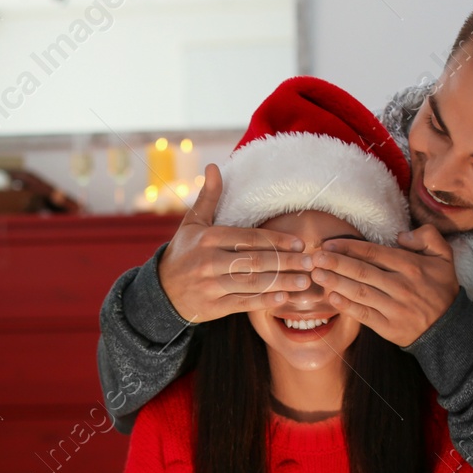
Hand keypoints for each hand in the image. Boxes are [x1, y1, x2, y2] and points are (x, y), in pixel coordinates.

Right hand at [155, 163, 315, 324]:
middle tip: (310, 263)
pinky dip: (263, 300)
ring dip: (281, 282)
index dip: (277, 241)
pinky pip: (242, 303)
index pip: (249, 238)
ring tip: (304, 282)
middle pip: (255, 261)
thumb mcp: (193, 223)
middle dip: (286, 262)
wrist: (161, 291)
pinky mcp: (212, 307)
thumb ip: (209, 197)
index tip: (300, 244)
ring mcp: (210, 286)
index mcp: (207, 238)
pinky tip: (282, 297)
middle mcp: (208, 262)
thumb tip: (214, 166)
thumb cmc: (183, 252)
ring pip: (252, 283)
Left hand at [313, 225, 459, 346]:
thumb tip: (400, 235)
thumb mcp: (445, 257)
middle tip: (314, 257)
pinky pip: (363, 314)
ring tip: (317, 274)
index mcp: (411, 266)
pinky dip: (346, 306)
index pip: (374, 253)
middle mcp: (401, 286)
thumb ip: (428, 237)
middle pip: (362, 271)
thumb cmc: (441, 289)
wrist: (448, 328)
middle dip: (336, 263)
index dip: (349, 247)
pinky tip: (331, 297)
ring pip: (360, 292)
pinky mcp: (388, 326)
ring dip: (336, 282)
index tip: (329, 244)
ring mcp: (394, 307)